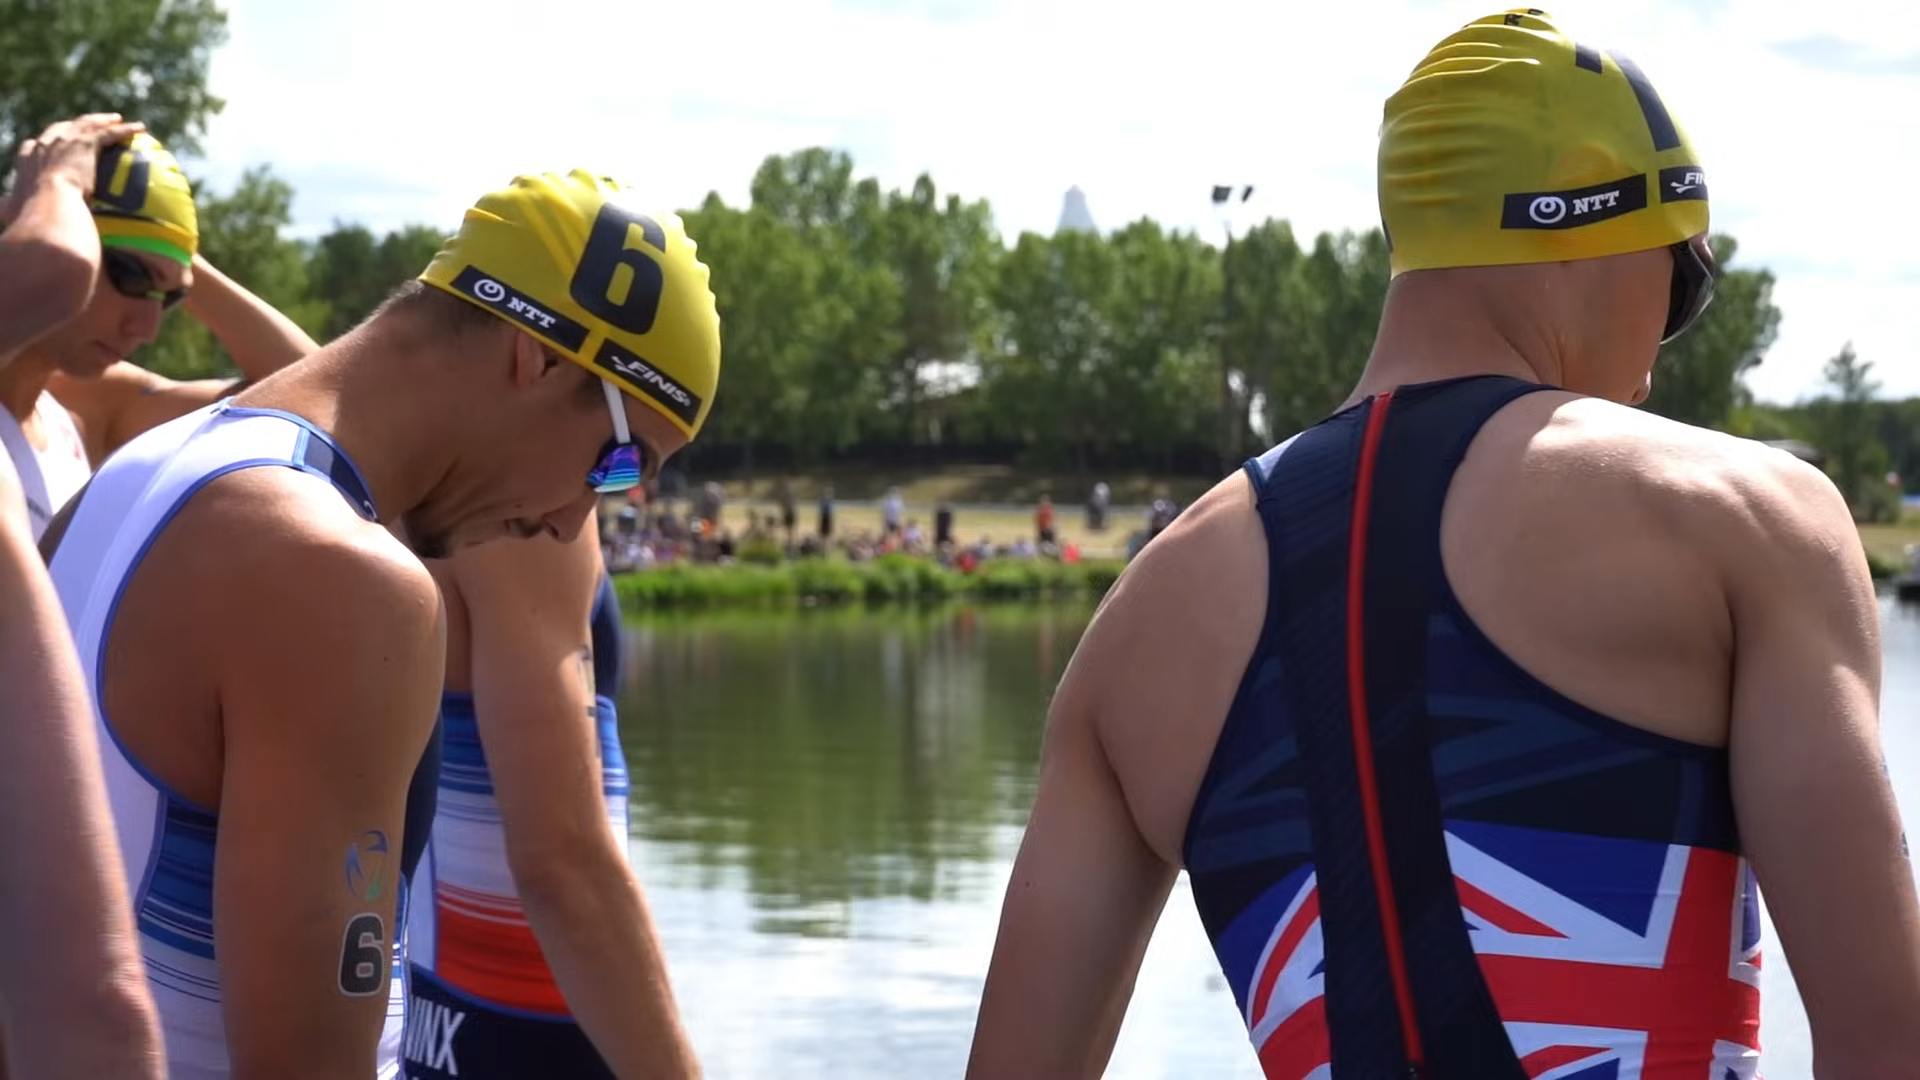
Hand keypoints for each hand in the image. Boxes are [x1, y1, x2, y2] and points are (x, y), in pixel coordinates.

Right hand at [3, 114, 144, 218]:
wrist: (50, 202)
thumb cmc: (34, 212)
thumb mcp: (16, 209)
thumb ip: (9, 208)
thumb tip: (1, 213)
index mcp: (27, 159)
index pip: (34, 145)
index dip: (44, 144)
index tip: (49, 145)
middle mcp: (45, 144)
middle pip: (63, 128)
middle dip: (76, 124)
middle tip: (90, 125)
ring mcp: (65, 140)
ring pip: (88, 124)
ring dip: (102, 120)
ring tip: (116, 119)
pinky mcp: (86, 143)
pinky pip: (110, 133)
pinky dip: (125, 129)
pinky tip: (140, 128)